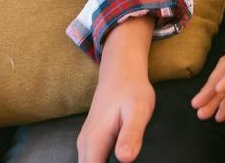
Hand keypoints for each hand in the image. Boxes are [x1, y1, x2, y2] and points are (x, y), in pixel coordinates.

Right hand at [78, 18, 155, 162]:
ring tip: (124, 162)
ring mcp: (86, 143)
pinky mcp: (92, 141)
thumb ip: (131, 134)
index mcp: (95, 141)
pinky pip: (91, 162)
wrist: (120, 70)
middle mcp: (85, 145)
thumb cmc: (132, 89)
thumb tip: (125, 159)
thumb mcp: (139, 110)